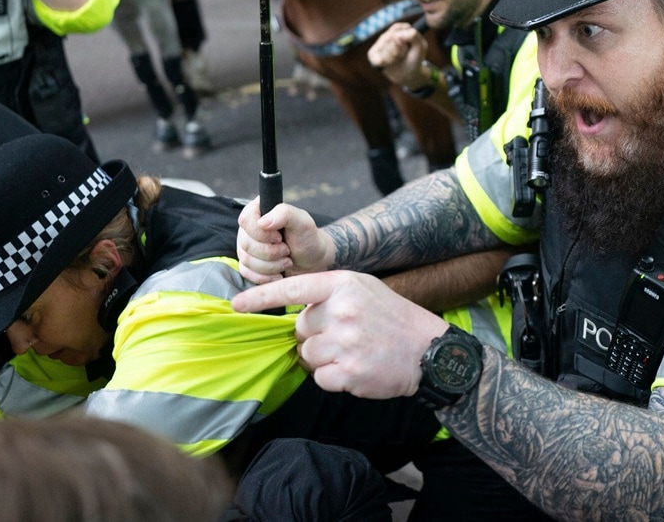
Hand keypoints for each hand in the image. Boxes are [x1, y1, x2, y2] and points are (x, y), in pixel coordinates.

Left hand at [232, 270, 448, 398]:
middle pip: (300, 328)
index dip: (261, 298)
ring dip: (323, 358)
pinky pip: (320, 378)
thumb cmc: (392, 318)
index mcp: (343, 285)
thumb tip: (292, 311)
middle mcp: (342, 311)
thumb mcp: (363, 290)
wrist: (428, 351)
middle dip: (315, 335)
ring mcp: (345, 343)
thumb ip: (328, 294)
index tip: (236, 305)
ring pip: (307, 355)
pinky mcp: (349, 372)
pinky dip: (333, 378)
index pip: (293, 289)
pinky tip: (356, 368)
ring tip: (353, 352)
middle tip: (345, 336)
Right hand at [237, 198, 333, 282]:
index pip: (246, 220)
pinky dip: (265, 277)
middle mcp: (249, 227)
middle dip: (271, 252)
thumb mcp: (302, 222)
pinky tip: (278, 273)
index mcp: (259, 210)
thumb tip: (262, 222)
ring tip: (286, 260)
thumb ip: (285, 214)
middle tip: (287, 250)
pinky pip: (246, 273)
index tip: (280, 237)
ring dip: (271, 266)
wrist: (311, 261)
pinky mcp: (246, 263)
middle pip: (245, 243)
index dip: (262, 233)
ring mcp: (246, 246)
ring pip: (246, 260)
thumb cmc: (307, 238)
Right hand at [367, 22, 430, 88]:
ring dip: (393, 58)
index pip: (398, 31)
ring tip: (397, 59)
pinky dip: (385, 63)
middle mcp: (388, 33)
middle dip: (399, 51)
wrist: (408, 73)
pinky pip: (376, 58)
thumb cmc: (415, 58)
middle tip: (403, 54)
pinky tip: (389, 63)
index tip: (409, 47)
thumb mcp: (420, 47)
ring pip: (383, 49)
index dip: (404, 43)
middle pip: (390, 40)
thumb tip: (397, 35)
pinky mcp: (372, 53)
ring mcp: (379, 43)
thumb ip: (414, 36)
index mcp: (400, 28)